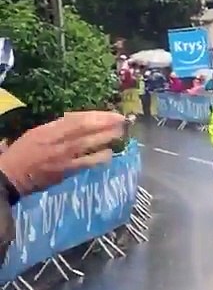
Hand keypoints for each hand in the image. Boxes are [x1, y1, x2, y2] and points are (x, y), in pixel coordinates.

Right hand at [0, 111, 126, 195]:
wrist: (10, 176)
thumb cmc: (23, 152)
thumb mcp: (38, 133)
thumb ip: (58, 128)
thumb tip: (81, 122)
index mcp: (49, 130)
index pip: (78, 119)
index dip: (98, 116)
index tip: (112, 114)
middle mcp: (58, 141)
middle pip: (87, 129)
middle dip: (107, 125)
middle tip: (123, 121)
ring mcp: (64, 157)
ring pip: (90, 145)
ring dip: (108, 139)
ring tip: (120, 134)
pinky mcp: (67, 171)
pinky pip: (88, 163)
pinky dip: (100, 158)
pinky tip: (109, 154)